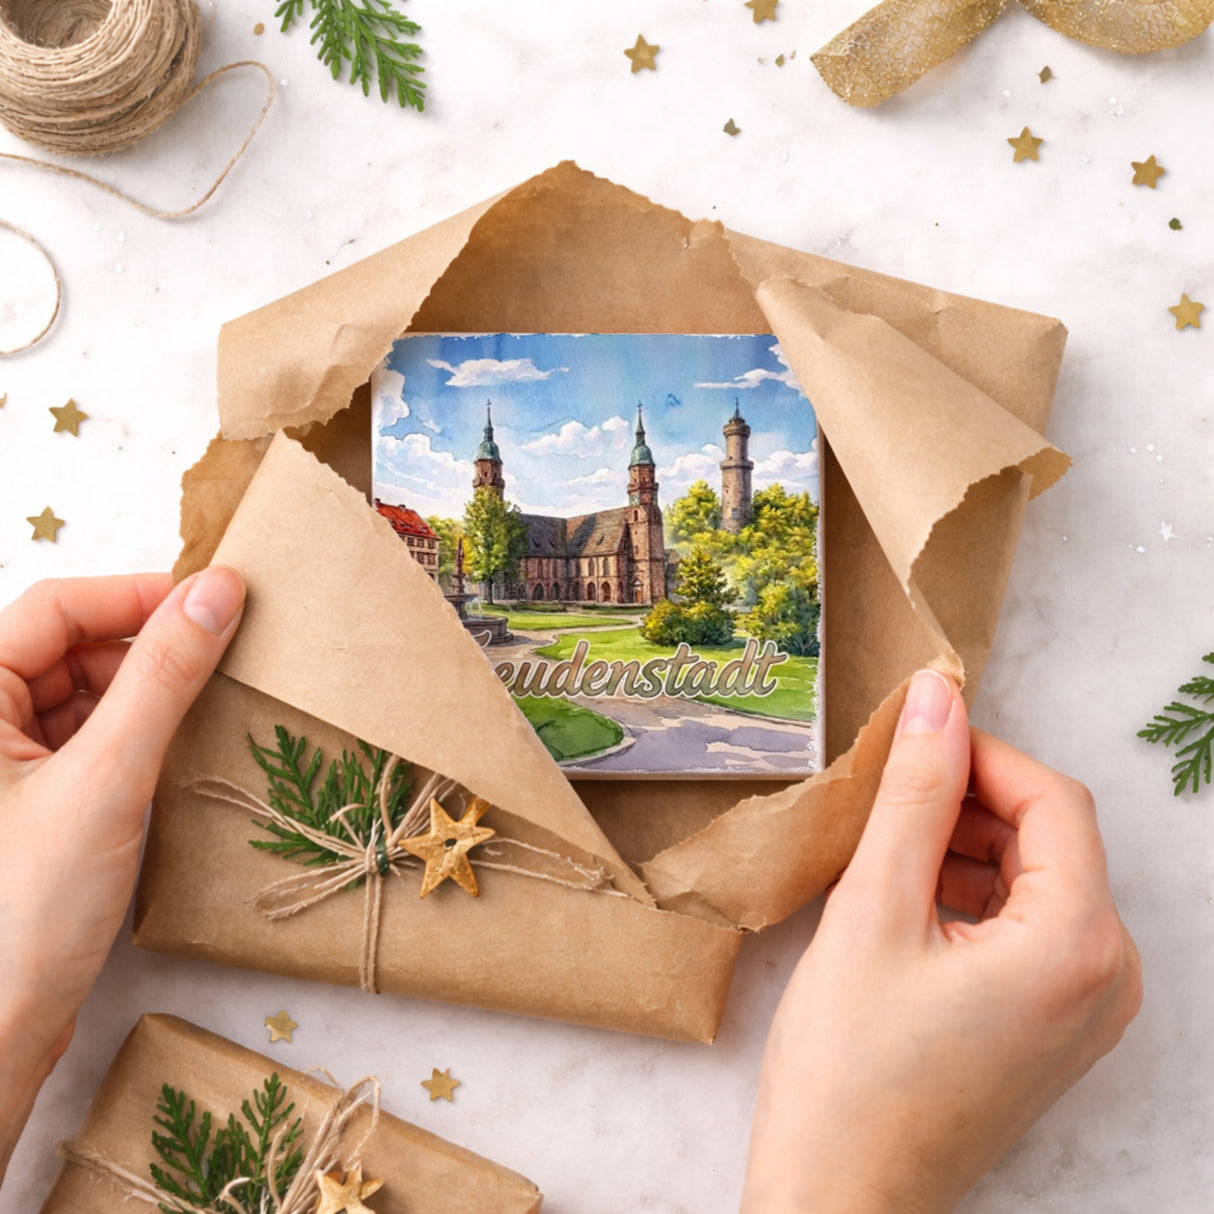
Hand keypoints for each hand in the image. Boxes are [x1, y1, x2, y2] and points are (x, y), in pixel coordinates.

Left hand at [0, 569, 244, 1181]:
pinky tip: (181, 749)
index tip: (217, 600)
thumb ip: (164, 676)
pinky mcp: (33, 802)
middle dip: (147, 645)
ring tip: (211, 702)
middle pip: (70, 647)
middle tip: (226, 652)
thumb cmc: (24, 909)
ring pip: (85, 694)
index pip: (55, 608)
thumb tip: (218, 591)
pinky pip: (92, 739)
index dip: (136, 595)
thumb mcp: (107, 777)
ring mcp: (6, 766)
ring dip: (148, 691)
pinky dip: (138, 734)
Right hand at [741, 669, 1142, 1213]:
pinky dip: (970, 898)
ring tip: (880, 855)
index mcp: (1078, 945)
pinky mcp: (1055, 1028)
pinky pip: (1028, 929)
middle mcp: (1108, 978)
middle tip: (880, 800)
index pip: (1052, 799)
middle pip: (1049, 838)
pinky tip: (902, 905)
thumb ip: (913, 795)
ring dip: (963, 848)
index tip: (908, 739)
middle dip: (967, 804)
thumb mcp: (873, 910)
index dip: (979, 754)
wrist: (840, 1198)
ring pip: (1035, 881)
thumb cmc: (849, 1071)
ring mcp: (1087, 1010)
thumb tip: (937, 698)